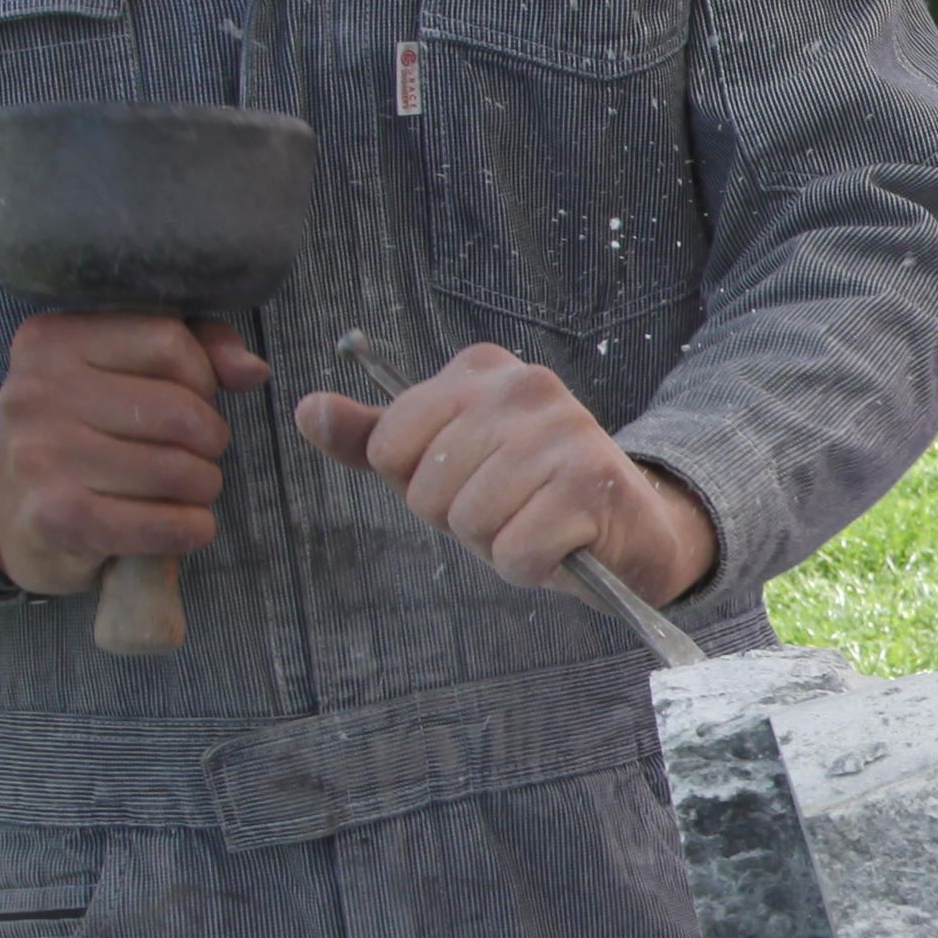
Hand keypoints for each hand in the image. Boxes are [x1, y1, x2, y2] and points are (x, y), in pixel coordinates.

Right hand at [0, 311, 266, 597]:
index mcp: (51, 341)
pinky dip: (192, 529)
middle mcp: (36, 392)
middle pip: (180, 411)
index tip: (190, 399)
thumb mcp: (124, 372)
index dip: (202, 376)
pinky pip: (165, 523)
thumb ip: (194, 349)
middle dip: (209, 439)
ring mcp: (42, 455)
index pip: (168, 342)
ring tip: (184, 489)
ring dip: (202, 487)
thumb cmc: (85, 436)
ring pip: (177, 469)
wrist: (18, 521)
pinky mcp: (58, 517)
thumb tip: (251, 370)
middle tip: (196, 454)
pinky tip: (183, 526)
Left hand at [296, 341, 715, 598]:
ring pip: (469, 522)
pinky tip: (560, 546)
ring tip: (534, 525)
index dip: (419, 484)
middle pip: (426, 489)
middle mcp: (523, 385)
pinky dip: (531, 568)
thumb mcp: (441, 461)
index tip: (468, 479)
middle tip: (509, 509)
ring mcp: (562, 429)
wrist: (630, 527)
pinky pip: (515, 553)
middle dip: (459, 520)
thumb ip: (372, 437)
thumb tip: (307, 409)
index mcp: (479, 369)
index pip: (388, 445)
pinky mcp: (591, 483)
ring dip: (497, 546)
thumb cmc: (526, 494)